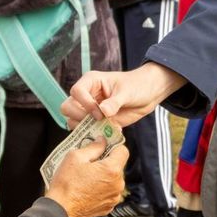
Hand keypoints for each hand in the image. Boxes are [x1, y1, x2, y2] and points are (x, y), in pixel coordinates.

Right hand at [45, 136, 128, 216]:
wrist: (60, 210)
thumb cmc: (66, 184)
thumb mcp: (76, 157)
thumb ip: (93, 146)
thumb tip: (102, 140)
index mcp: (112, 170)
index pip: (123, 150)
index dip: (113, 146)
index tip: (103, 146)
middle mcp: (117, 184)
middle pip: (118, 165)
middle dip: (106, 161)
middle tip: (90, 162)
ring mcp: (114, 197)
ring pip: (114, 179)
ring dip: (104, 175)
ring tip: (87, 177)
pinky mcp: (109, 206)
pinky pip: (109, 191)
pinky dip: (102, 188)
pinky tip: (88, 188)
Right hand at [62, 62, 186, 126]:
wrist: (149, 94)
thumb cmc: (138, 85)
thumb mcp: (127, 92)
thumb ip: (115, 102)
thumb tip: (103, 111)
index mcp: (91, 82)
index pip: (76, 92)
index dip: (85, 104)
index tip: (100, 112)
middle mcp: (87, 95)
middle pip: (67, 107)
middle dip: (79, 117)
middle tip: (97, 121)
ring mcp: (90, 109)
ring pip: (73, 121)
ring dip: (86, 128)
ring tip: (104, 128)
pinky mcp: (97, 121)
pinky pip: (86, 131)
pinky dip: (94, 134)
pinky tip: (109, 132)